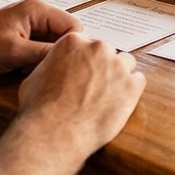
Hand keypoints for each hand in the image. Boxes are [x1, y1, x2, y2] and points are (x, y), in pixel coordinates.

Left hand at [0, 0, 82, 81]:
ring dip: (43, 59)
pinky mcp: (22, 37)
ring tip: (26, 69)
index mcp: (37, 8)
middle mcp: (36, 13)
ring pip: (52, 45)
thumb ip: (46, 53)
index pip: (73, 26)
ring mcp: (29, 25)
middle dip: (55, 54)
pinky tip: (21, 69)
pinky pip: (40, 49)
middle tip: (39, 68)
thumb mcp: (15, 53)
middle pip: (64, 35)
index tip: (62, 65)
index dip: (71, 47)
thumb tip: (74, 58)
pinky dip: (34, 61)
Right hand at [17, 33, 146, 158]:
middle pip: (107, 52)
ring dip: (119, 76)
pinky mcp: (132, 85)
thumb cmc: (40, 108)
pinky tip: (120, 102)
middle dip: (102, 67)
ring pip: (126, 63)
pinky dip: (131, 90)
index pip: (87, 43)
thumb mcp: (36, 76)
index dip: (85, 60)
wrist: (54, 132)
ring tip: (108, 94)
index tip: (84, 72)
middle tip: (94, 86)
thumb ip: (52, 65)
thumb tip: (55, 69)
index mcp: (73, 42)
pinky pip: (139, 80)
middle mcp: (97, 48)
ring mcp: (117, 66)